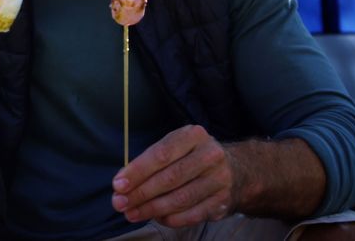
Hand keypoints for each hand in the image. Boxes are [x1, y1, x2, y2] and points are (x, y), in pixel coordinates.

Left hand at [110, 125, 235, 227]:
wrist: (236, 170)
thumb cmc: (192, 157)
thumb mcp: (175, 147)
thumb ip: (149, 162)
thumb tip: (122, 184)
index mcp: (194, 135)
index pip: (162, 154)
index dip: (138, 171)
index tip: (118, 185)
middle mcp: (210, 155)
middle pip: (170, 178)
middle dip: (141, 193)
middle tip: (120, 204)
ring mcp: (219, 179)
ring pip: (180, 198)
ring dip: (152, 209)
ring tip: (132, 214)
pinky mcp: (223, 201)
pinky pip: (192, 214)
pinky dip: (170, 219)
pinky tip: (156, 218)